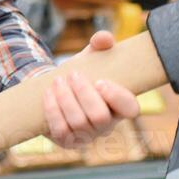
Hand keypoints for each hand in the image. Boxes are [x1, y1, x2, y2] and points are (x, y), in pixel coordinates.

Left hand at [41, 30, 141, 149]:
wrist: (59, 90)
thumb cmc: (83, 74)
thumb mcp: (92, 57)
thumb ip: (100, 44)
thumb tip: (103, 38)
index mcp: (119, 106)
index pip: (130, 108)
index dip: (118, 97)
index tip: (100, 81)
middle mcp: (107, 125)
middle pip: (100, 116)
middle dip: (84, 94)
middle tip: (73, 75)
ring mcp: (87, 136)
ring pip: (79, 122)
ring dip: (66, 99)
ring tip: (58, 81)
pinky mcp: (67, 141)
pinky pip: (61, 130)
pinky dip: (53, 110)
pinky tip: (49, 94)